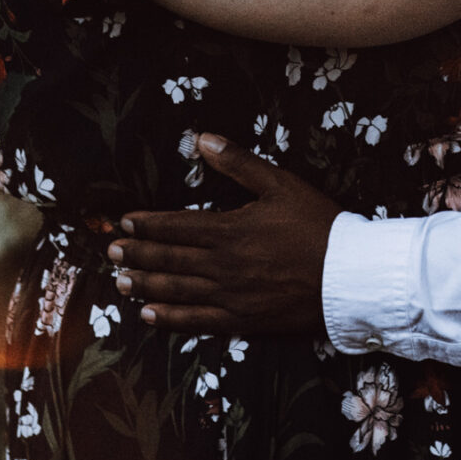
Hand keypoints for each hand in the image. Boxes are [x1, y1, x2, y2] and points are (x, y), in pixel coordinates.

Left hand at [111, 133, 339, 336]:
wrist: (349, 278)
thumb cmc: (319, 226)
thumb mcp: (282, 185)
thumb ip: (239, 164)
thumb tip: (202, 139)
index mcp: (229, 229)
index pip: (176, 225)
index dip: (147, 224)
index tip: (124, 222)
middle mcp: (222, 264)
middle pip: (169, 258)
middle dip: (137, 253)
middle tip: (111, 252)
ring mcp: (229, 295)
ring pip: (176, 290)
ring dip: (145, 285)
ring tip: (120, 283)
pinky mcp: (241, 320)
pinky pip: (196, 321)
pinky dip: (169, 319)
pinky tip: (148, 316)